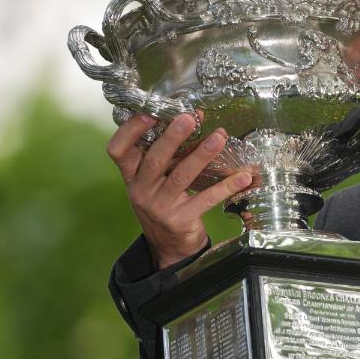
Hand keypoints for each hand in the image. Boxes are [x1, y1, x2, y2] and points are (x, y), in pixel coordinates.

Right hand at [106, 112, 251, 268]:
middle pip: (154, 159)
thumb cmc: (163, 202)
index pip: (118, 150)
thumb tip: (192, 119)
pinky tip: (242, 177)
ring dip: (202, 155)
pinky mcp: (179, 220)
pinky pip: (205, 199)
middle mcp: (140, 190)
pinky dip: (225, 187)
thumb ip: (166, 155)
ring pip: (181, 176)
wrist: (169, 245)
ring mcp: (159, 207)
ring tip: (219, 137)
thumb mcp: (155, 180)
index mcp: (131, 175)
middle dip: (173, 136)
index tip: (150, 112)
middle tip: (189, 118)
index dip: (130, 130)